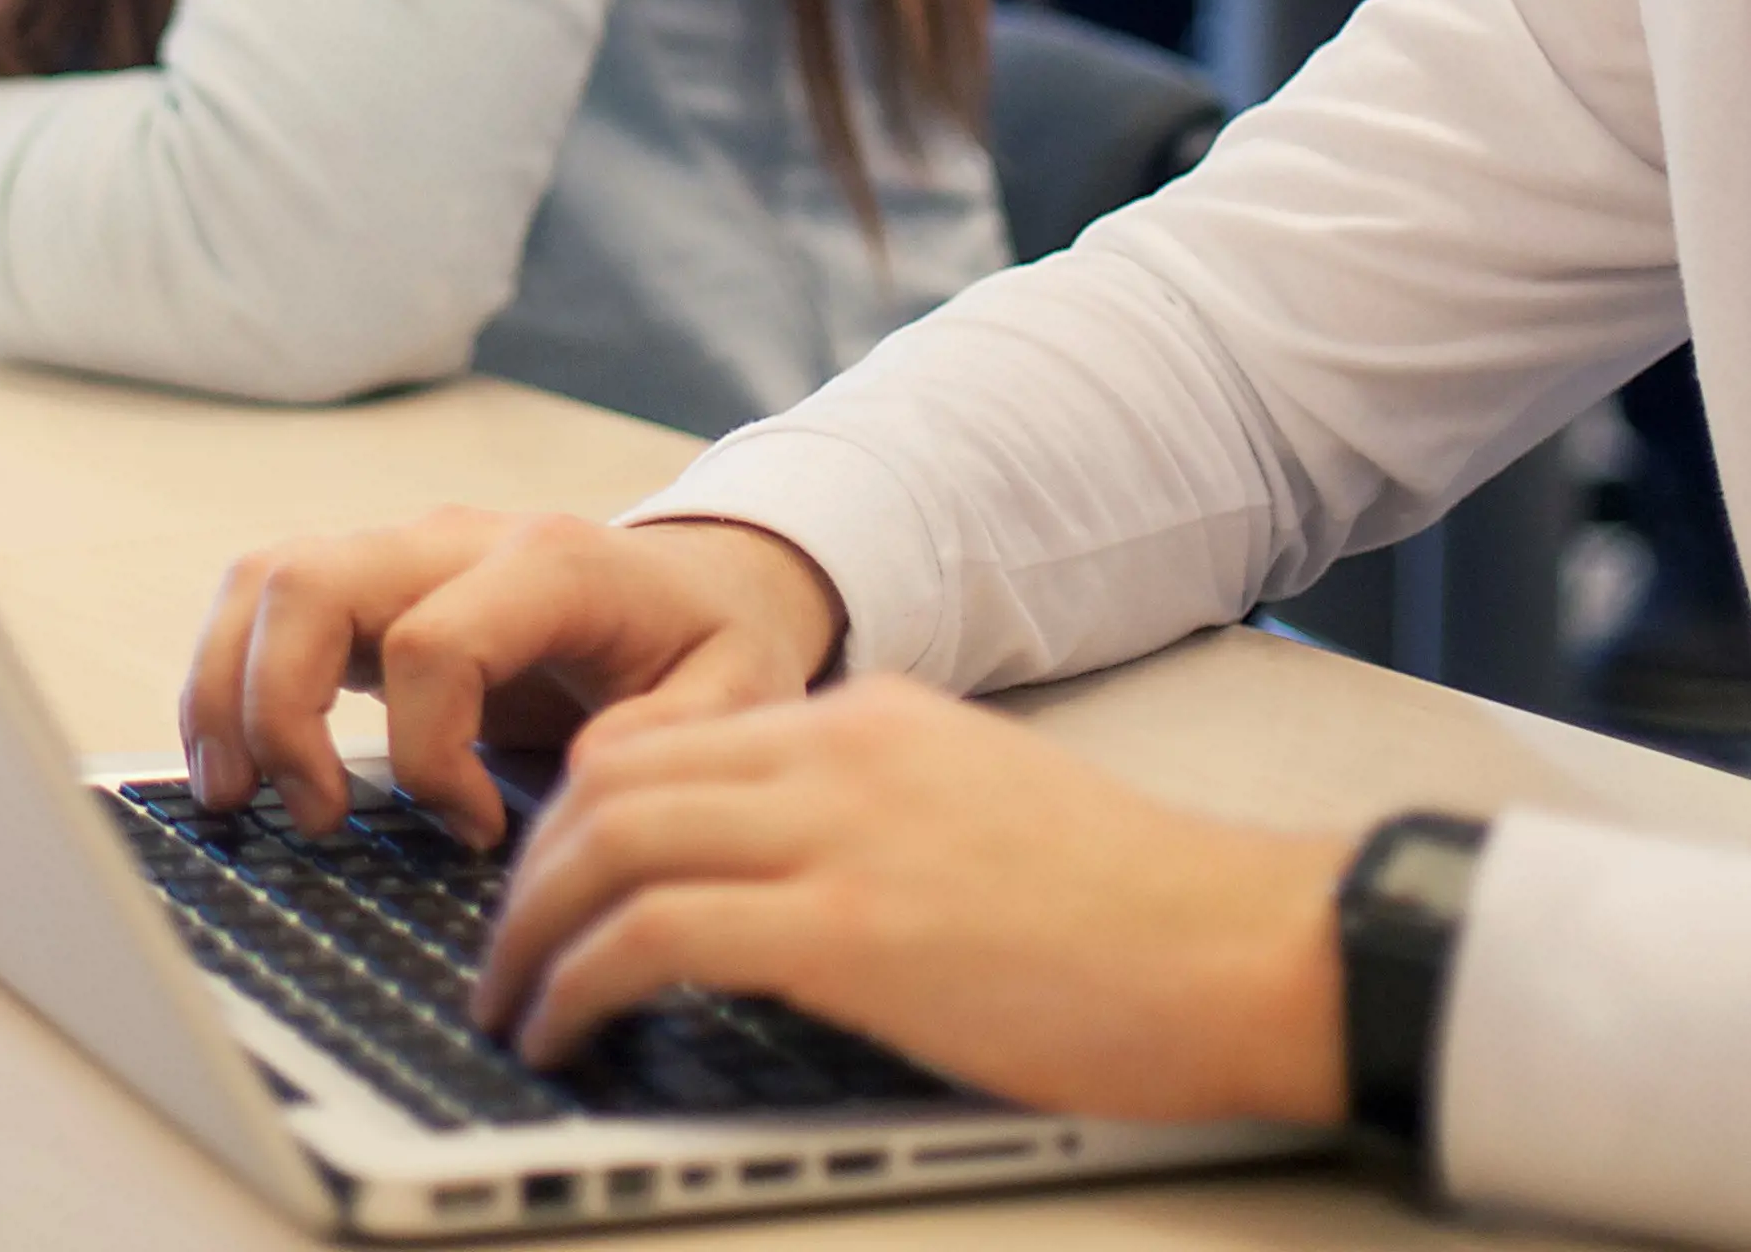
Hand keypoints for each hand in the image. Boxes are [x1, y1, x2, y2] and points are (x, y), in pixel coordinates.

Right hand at [182, 508, 846, 849]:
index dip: (430, 754)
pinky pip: (263, 602)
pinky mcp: (369, 584)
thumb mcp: (739, 692)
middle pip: (310, 585)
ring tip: (234, 796)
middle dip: (278, 711)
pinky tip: (235, 761)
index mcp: (550, 563)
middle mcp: (454, 539)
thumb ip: (675, 733)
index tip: (476, 829)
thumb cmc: (713, 645)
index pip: (431, 643)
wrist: (701, 586)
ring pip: (265, 581)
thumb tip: (571, 777)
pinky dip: (227, 677)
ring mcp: (400, 553)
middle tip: (312, 820)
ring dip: (228, 690)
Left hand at [470, 676, 1347, 1127]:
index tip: (549, 885)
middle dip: (530, 871)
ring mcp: (840, 831)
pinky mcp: (851, 927)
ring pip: (607, 842)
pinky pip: (654, 935)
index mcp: (865, 720)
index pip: (662, 737)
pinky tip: (561, 1030)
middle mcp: (835, 751)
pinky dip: (579, 982)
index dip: (576, 815)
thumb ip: (871, 815)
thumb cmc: (1137, 914)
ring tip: (508, 1003)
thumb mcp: (977, 810)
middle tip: (504, 950)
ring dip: (530, 931)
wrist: (1247, 947)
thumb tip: (777, 882)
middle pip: (607, 778)